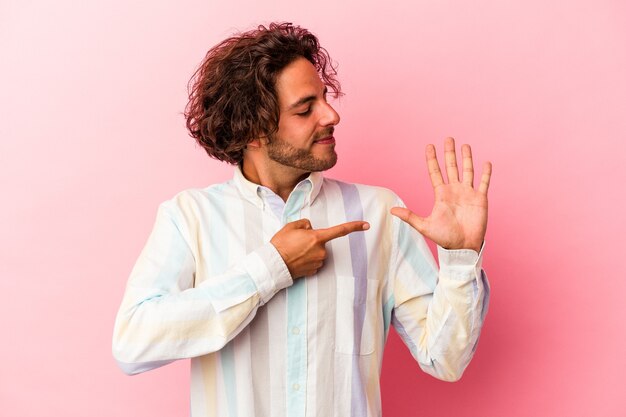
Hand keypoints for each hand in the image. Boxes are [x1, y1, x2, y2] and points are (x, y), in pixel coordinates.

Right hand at [270, 219, 369, 277]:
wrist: (273, 264)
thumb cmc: (281, 244)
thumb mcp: (291, 226)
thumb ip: (305, 223)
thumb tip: (310, 228)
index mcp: (317, 237)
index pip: (340, 231)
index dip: (354, 227)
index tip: (366, 225)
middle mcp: (321, 251)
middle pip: (321, 242)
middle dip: (312, 241)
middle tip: (296, 242)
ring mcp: (318, 262)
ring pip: (317, 253)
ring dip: (309, 251)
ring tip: (294, 251)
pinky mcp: (313, 271)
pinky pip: (314, 262)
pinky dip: (307, 260)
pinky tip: (296, 260)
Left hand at [391, 137, 491, 252]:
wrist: (462, 247)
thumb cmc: (444, 237)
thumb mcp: (424, 226)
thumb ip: (409, 216)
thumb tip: (392, 210)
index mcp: (441, 194)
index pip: (435, 172)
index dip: (432, 159)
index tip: (429, 146)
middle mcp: (454, 191)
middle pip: (451, 167)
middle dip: (449, 153)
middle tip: (448, 138)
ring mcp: (467, 193)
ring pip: (467, 171)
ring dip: (466, 158)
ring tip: (464, 145)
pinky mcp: (480, 199)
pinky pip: (484, 183)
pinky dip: (485, 173)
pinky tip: (486, 162)